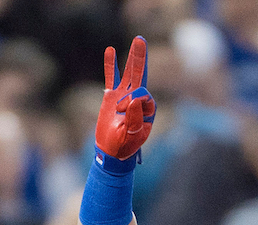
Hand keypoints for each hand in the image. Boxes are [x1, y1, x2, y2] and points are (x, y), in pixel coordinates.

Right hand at [96, 37, 154, 160]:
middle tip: (140, 40)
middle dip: (141, 58)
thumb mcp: (132, 135)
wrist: (111, 152)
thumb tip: (135, 100)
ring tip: (137, 40)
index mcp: (147, 110)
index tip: (122, 113)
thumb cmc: (124, 147)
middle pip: (141, 75)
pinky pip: (111, 77)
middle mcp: (138, 100)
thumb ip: (135, 119)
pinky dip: (110, 65)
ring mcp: (124, 96)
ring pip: (129, 73)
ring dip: (132, 57)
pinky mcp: (111, 97)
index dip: (132, 101)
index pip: (142, 95)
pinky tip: (110, 50)